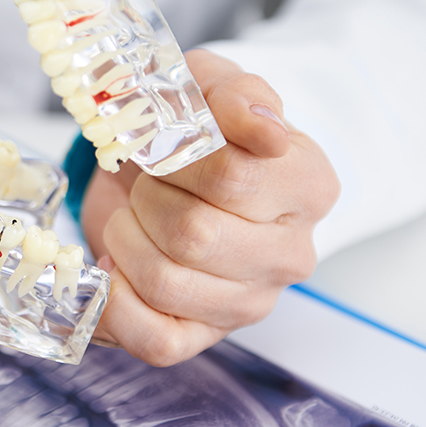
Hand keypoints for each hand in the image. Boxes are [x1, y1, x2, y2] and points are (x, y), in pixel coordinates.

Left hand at [81, 50, 338, 365]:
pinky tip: (116, 268)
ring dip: (125, 239)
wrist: (171, 171)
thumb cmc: (198, 131)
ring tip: (131, 217)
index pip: (231, 177)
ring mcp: (251, 302)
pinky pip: (154, 339)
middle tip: (145, 182)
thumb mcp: (211, 87)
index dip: (174, 157)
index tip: (164, 143)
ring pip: (165, 282)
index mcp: (310, 186)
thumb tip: (261, 125)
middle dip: (147, 198)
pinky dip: (116, 303)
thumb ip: (234, 94)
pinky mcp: (205, 337)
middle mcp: (292, 253)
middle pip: (194, 235)